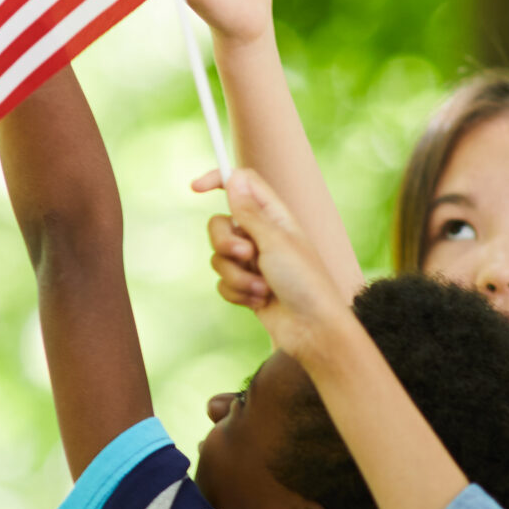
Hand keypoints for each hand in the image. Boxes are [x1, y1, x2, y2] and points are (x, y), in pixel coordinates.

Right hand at [195, 167, 356, 361]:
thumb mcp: (275, 242)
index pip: (242, 184)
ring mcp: (252, 262)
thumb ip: (249, 212)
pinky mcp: (245, 286)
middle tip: (246, 255)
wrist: (312, 329)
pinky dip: (238, 293)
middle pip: (220, 223)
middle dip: (225, 243)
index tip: (195, 188)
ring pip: (218, 258)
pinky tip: (259, 302)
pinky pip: (222, 282)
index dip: (219, 180)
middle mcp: (261, 235)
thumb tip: (234, 178)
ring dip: (238, 276)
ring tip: (262, 289)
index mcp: (274, 216)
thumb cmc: (304, 282)